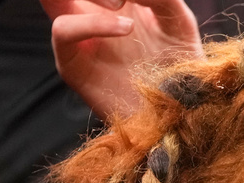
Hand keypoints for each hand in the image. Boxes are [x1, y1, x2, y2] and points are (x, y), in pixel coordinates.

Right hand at [41, 0, 203, 117]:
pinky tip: (124, 28)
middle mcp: (90, 15)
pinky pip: (62, 30)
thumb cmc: (180, 66)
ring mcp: (79, 39)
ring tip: (122, 7)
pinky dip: (90, 23)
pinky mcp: (73, 65)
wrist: (181, 110)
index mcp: (112, 2)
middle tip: (123, 0)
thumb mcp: (176, 17)